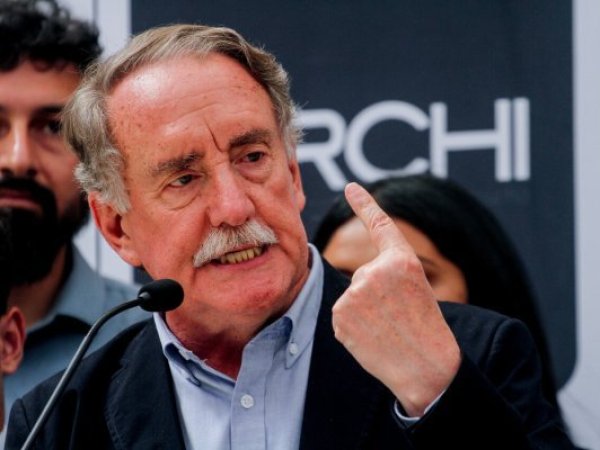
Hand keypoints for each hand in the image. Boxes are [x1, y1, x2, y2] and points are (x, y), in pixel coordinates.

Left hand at [331, 182, 460, 416]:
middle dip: (374, 294)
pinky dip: (353, 327)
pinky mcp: (340, 314)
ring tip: (387, 328)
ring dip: (363, 311)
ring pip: (352, 296)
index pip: (381, 225)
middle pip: (363, 275)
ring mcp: (356, 292)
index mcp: (403, 260)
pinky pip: (342, 315)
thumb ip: (386, 274)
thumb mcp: (416, 289)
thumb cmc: (425, 329)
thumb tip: (356, 279)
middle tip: (397, 316)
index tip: (351, 186)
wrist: (427, 367)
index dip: (365, 204)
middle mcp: (377, 270)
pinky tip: (372, 338)